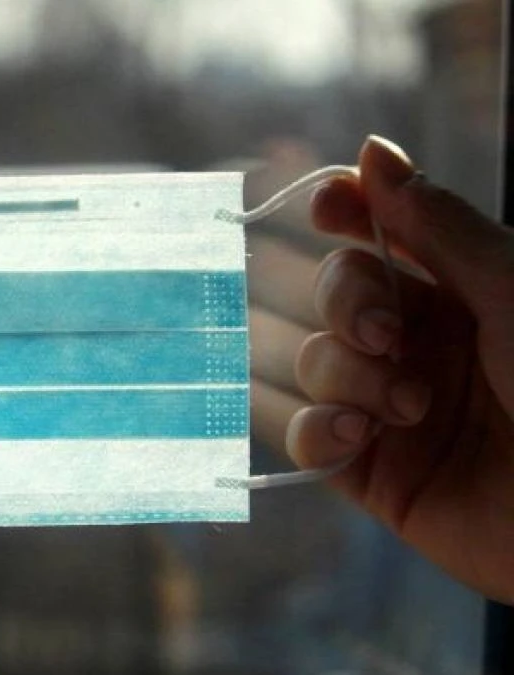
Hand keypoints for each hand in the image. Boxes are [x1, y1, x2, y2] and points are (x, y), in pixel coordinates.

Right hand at [290, 136, 513, 602]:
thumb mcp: (511, 291)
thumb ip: (435, 224)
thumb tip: (370, 150)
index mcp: (462, 293)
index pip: (380, 236)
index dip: (345, 212)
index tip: (329, 205)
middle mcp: (421, 343)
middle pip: (333, 293)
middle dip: (346, 302)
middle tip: (388, 331)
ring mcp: (390, 408)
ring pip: (316, 362)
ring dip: (348, 374)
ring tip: (409, 405)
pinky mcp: (373, 473)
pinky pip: (307, 438)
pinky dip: (320, 430)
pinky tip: (359, 436)